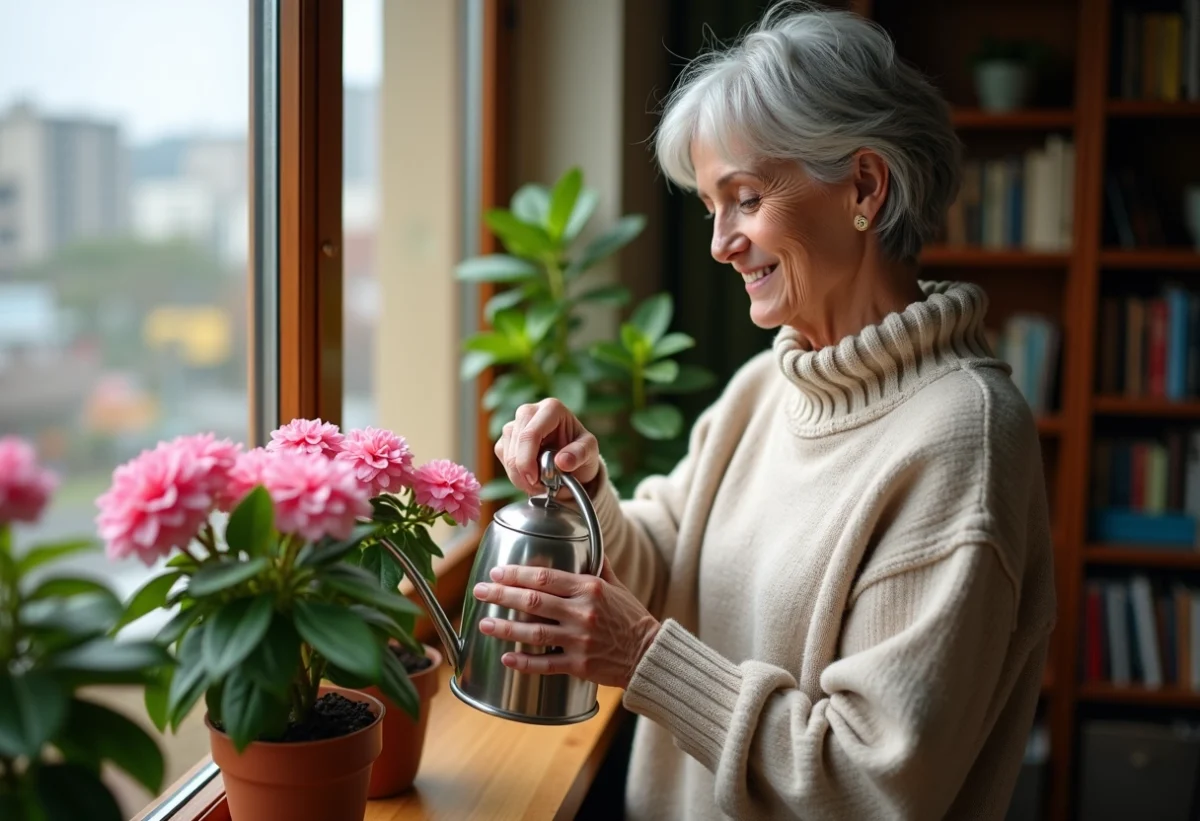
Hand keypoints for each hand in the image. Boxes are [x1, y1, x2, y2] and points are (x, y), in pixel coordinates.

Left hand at [472, 558, 659, 689]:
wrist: (649, 654)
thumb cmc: (632, 619)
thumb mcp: (617, 587)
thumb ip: (599, 567)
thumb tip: (591, 546)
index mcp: (589, 589)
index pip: (545, 577)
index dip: (516, 574)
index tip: (497, 573)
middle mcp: (582, 612)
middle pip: (532, 601)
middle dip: (501, 595)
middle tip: (479, 591)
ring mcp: (579, 639)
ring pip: (534, 633)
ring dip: (505, 628)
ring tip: (484, 624)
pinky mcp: (579, 665)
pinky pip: (545, 664)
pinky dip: (524, 662)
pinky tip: (506, 658)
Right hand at [495, 399, 600, 496]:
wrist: (572, 461)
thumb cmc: (581, 452)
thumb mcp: (590, 452)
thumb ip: (579, 454)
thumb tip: (562, 461)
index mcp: (551, 408)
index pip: (531, 433)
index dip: (527, 460)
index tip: (534, 480)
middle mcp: (530, 411)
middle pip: (515, 441)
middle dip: (522, 469)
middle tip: (539, 486)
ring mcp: (516, 423)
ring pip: (506, 450)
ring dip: (518, 474)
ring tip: (538, 483)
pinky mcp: (507, 437)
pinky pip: (501, 455)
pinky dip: (513, 472)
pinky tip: (529, 476)